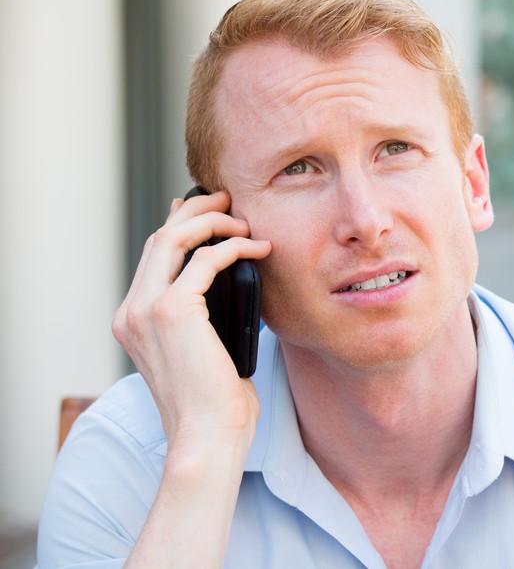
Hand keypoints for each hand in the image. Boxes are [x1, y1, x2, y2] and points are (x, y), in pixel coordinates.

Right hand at [112, 190, 271, 451]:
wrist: (206, 436)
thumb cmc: (215, 403)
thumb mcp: (205, 351)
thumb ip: (205, 317)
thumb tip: (235, 283)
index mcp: (133, 320)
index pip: (152, 257)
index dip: (179, 225)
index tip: (207, 210)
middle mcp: (132, 312)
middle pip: (159, 239)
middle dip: (195, 212)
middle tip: (229, 200)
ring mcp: (146, 310)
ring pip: (174, 239)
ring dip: (213, 222)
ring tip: (244, 220)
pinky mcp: (173, 312)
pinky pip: (206, 260)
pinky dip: (234, 247)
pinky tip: (258, 247)